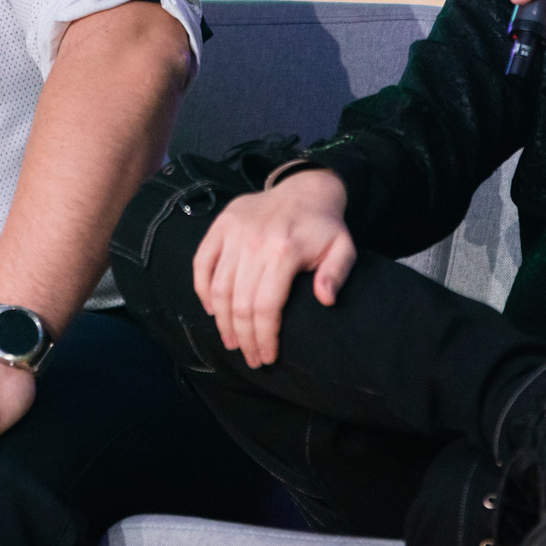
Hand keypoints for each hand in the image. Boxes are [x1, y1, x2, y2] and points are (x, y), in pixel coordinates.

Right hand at [193, 168, 354, 368]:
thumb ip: (337, 274)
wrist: (304, 188)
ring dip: (222, 321)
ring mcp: (234, 232)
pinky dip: (202, 290)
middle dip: (243, 338)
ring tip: (231, 341)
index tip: (267, 357)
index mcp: (284, 250)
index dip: (264, 338)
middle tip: (249, 357)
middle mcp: (255, 242)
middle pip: (240, 303)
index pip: (266, 307)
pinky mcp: (221, 225)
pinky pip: (201, 263)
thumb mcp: (343, 248)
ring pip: (218, 288)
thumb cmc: (324, 227)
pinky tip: (212, 310)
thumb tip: (326, 299)